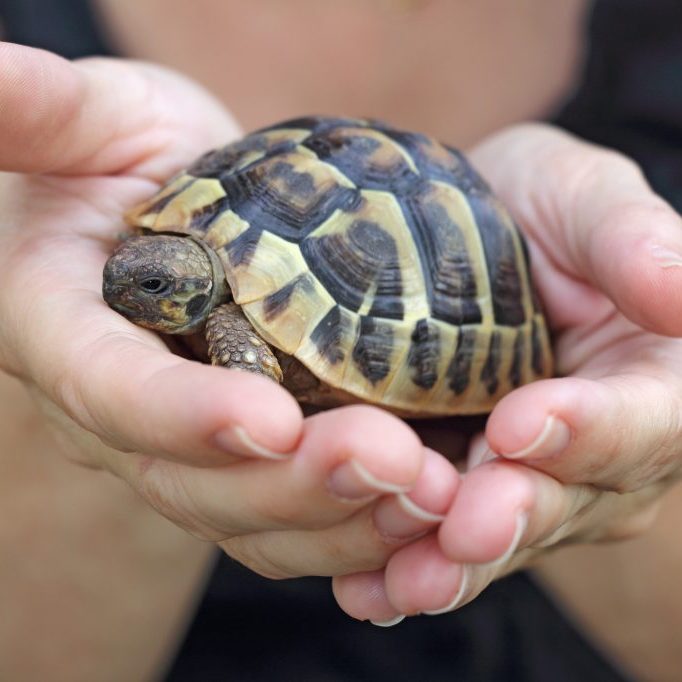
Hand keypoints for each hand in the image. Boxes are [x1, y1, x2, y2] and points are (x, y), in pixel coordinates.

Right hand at [0, 42, 452, 579]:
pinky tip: (427, 502)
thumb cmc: (129, 160)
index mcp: (66, 332)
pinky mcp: (244, 460)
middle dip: (291, 482)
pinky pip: (294, 516)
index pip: (109, 388)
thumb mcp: (95, 121)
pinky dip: (359, 522)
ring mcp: (185, 448)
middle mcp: (121, 414)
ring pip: (253, 517)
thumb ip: (41, 113)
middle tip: (392, 460)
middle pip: (193, 480)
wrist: (179, 210)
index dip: (180, 415)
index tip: (269, 419)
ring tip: (431, 495)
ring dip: (343, 518)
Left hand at [332, 124, 681, 622]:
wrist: (462, 230)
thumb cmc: (535, 206)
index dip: (589, 431)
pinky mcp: (464, 488)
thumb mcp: (584, 199)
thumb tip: (680, 295)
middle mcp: (599, 451)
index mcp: (650, 382)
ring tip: (402, 583)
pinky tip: (364, 588)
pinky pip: (439, 536)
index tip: (522, 424)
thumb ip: (631, 241)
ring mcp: (528, 478)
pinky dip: (399, 563)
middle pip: (565, 499)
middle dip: (511, 517)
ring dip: (450, 565)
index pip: (642, 421)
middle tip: (463, 531)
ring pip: (498, 536)